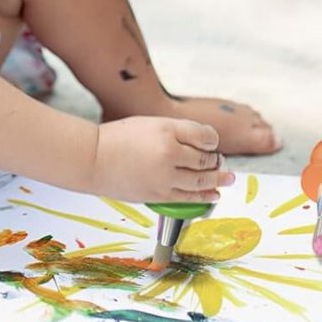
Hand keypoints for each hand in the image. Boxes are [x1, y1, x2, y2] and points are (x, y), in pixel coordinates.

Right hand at [91, 116, 233, 202]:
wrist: (94, 158)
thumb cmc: (118, 138)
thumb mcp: (149, 123)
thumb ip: (175, 132)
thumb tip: (201, 145)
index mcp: (166, 130)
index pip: (204, 135)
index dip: (212, 139)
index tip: (212, 142)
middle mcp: (169, 153)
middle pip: (206, 159)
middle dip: (216, 160)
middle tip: (220, 161)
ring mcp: (165, 176)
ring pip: (202, 180)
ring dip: (217, 179)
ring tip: (227, 178)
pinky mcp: (159, 195)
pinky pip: (189, 197)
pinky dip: (205, 196)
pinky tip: (213, 194)